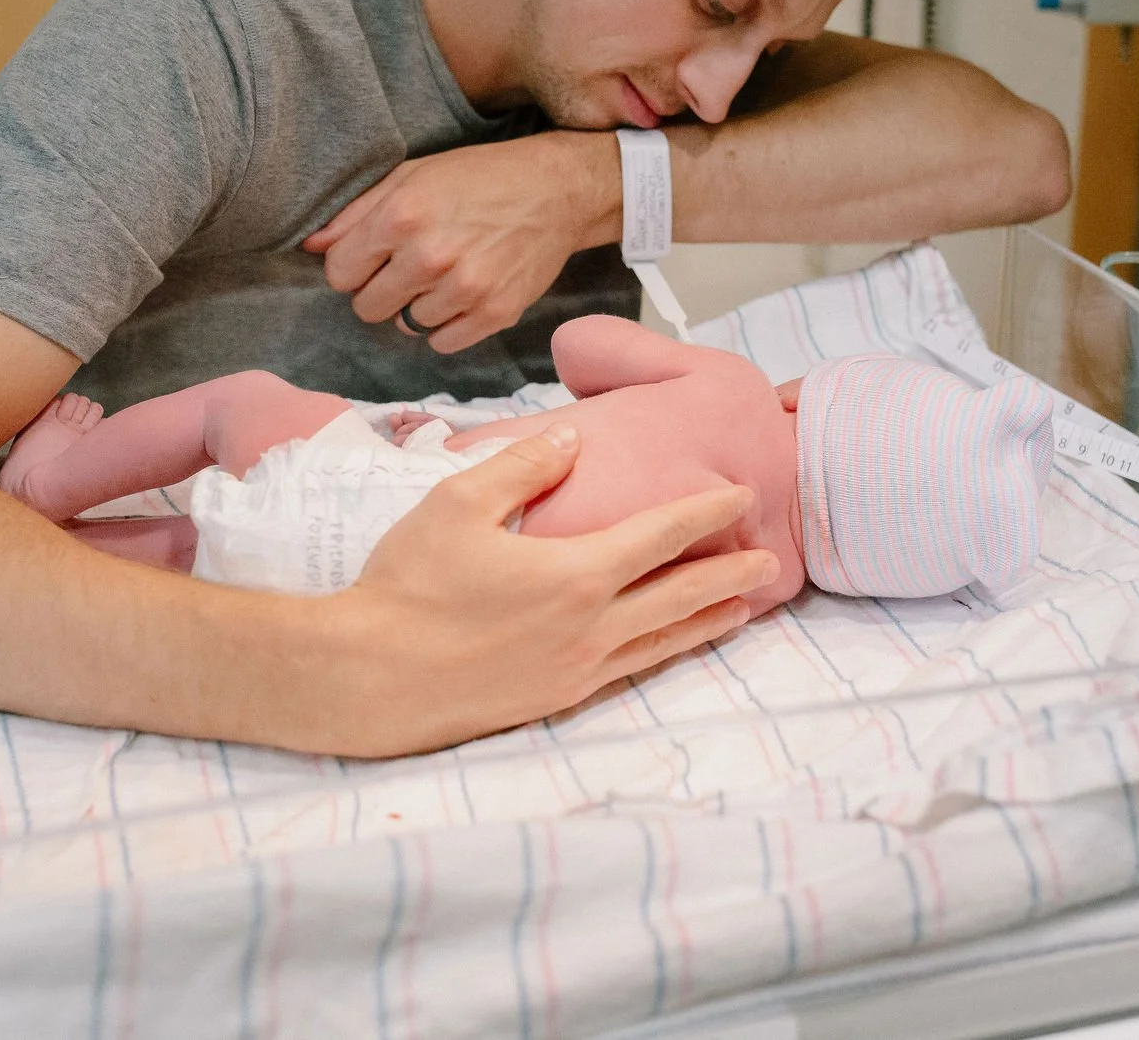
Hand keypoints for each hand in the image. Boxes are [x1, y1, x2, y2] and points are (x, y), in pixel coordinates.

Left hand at [304, 133, 617, 353]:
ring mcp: (465, 289)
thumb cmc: (479, 177)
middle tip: (408, 268)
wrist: (556, 190)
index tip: (373, 256)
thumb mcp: (413, 176)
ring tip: (444, 274)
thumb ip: (357, 211)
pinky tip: (462, 294)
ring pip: (406, 325)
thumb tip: (312, 246)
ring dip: (417, 305)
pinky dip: (446, 325)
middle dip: (379, 290)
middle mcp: (430, 256)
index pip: (339, 273)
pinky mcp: (495, 313)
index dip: (352, 266)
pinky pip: (442, 342)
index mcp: (402, 216)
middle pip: (367, 307)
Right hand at [315, 425, 772, 755]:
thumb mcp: (457, 503)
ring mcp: (576, 670)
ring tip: (743, 609)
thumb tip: (573, 438)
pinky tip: (668, 647)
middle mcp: (590, 627)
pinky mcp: (554, 699)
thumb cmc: (407, 583)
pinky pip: (627, 672)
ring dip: (707, 621)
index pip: (662, 536)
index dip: (707, 513)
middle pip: (680, 595)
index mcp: (575, 573)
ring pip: (662, 641)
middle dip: (730, 574)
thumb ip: (523, 467)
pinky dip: (662, 653)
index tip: (741, 495)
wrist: (367, 676)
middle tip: (771, 560)